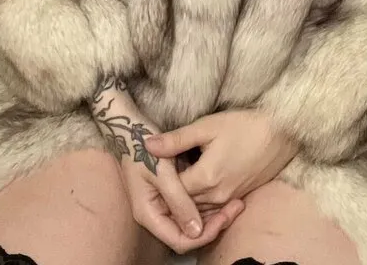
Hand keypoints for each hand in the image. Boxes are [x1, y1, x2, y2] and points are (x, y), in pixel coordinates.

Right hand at [90, 78, 244, 253]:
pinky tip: (222, 194)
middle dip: (212, 226)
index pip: (179, 240)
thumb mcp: (162, 170)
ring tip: (235, 202)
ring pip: (190, 222)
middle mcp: (154, 213)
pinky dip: (205, 205)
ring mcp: (161, 204)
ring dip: (212, 216)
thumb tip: (196, 231)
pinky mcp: (168, 193)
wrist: (130, 126)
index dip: (203, 236)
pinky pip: (188, 207)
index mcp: (148, 213)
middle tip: (236, 208)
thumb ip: (178, 201)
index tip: (225, 219)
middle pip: (186, 234)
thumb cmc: (143, 145)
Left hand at [145, 109, 299, 208]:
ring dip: (186, 196)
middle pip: (184, 202)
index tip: (153, 164)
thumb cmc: (244, 125)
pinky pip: (212, 205)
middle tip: (161, 170)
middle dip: (171, 189)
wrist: (281, 133)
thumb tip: (146, 146)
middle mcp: (217, 196)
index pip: (172, 191)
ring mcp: (229, 199)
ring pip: (198, 207)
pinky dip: (201, 197)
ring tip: (178, 174)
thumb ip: (176, 139)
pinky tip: (198, 178)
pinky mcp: (238, 197)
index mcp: (206, 179)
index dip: (160, 178)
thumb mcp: (207, 126)